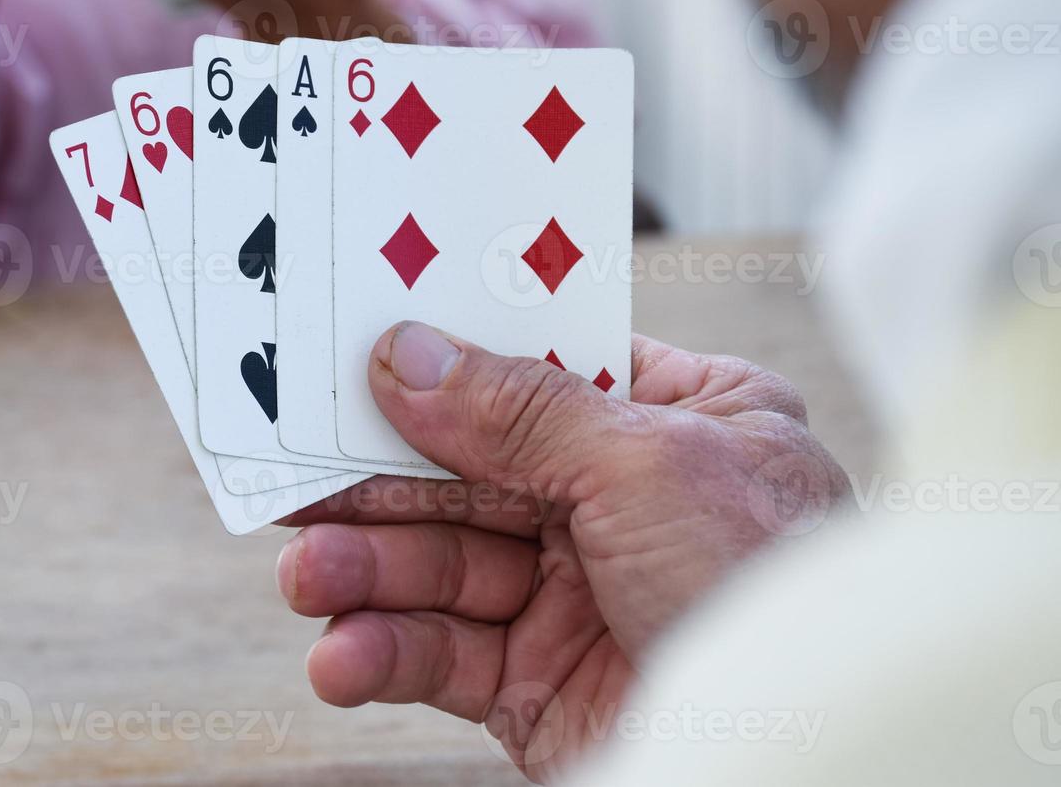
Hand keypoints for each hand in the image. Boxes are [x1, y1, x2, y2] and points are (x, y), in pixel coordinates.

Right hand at [276, 323, 849, 782]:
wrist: (801, 770)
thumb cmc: (774, 595)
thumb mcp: (650, 465)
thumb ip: (520, 409)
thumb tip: (409, 355)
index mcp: (680, 423)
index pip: (540, 371)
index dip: (448, 362)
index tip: (358, 350)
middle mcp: (623, 502)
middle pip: (470, 470)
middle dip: (381, 480)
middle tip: (295, 474)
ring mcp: (576, 593)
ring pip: (442, 564)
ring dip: (366, 570)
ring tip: (306, 577)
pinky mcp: (537, 681)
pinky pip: (442, 653)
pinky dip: (384, 652)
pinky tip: (343, 656)